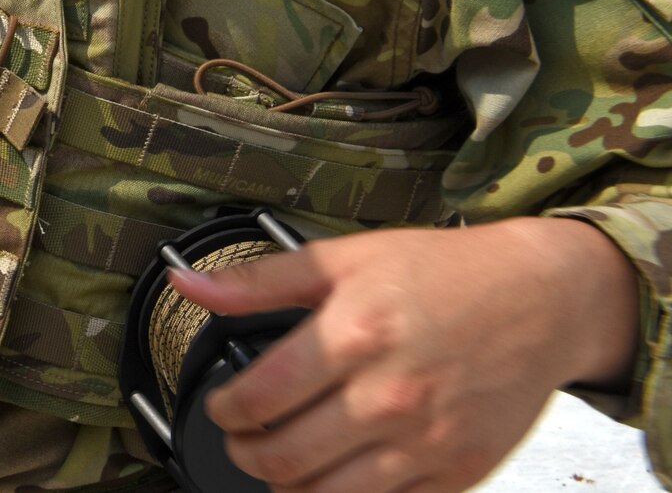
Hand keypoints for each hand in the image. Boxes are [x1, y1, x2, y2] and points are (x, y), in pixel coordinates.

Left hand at [178, 217, 638, 492]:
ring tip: (280, 462)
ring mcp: (427, 442)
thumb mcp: (343, 257)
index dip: (224, 411)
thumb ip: (258, 281)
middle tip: (243, 440)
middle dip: (246, 453)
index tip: (223, 407)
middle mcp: (389, 395)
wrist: (540, 298)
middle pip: (285, 458)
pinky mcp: (459, 472)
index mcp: (353, 336)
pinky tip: (336, 476)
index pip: (259, 400)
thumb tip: (186, 285)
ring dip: (288, 485)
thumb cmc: (443, 273)